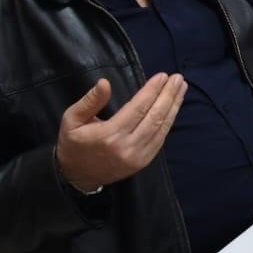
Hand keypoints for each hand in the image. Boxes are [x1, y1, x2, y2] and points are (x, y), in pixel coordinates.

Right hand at [56, 74, 186, 191]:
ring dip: (174, 106)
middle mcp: (127, 146)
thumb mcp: (72, 120)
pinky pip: (160, 139)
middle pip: (155, 116)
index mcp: (109, 135)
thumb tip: (105, 83)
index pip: (138, 108)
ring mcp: (138, 157)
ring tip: (181, 88)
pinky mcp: (143, 162)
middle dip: (169, 95)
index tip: (162, 76)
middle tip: (178, 78)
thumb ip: (90, 101)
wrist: (75, 176)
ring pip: (161, 128)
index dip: (152, 91)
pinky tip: (174, 107)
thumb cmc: (74, 144)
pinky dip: (169, 121)